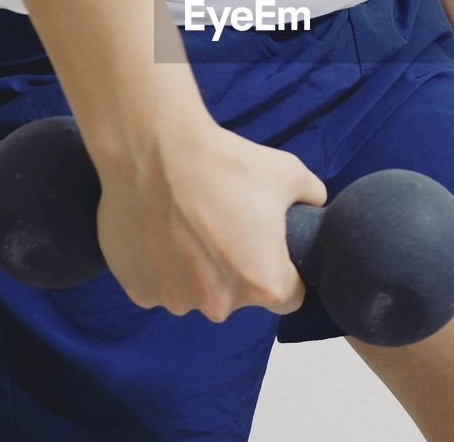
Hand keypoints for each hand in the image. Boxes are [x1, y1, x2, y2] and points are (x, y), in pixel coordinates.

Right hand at [92, 118, 326, 322]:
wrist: (155, 150)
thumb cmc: (225, 164)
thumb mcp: (289, 173)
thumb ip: (312, 196)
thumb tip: (315, 203)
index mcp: (264, 284)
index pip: (289, 296)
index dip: (284, 271)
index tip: (270, 247)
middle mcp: (220, 304)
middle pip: (238, 295)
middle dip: (236, 268)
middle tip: (224, 225)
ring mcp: (175, 300)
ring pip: (196, 291)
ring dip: (195, 269)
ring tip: (186, 223)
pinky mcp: (139, 290)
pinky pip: (159, 284)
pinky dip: (161, 265)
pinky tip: (160, 230)